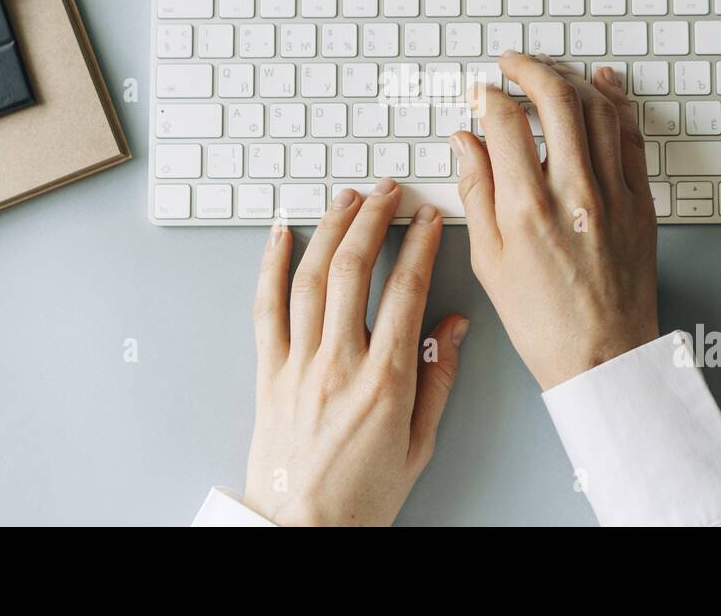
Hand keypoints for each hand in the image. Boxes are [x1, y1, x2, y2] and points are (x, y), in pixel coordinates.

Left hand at [243, 179, 468, 525]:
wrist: (300, 529)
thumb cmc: (361, 496)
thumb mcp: (419, 444)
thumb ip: (439, 379)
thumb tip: (454, 326)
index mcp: (386, 382)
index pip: (406, 292)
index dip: (418, 245)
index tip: (426, 218)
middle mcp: (340, 364)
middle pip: (354, 271)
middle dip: (373, 220)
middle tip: (388, 191)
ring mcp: (298, 365)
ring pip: (311, 279)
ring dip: (329, 229)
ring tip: (346, 198)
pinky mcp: (267, 373)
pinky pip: (265, 309)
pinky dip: (270, 266)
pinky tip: (280, 234)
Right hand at [451, 51, 658, 389]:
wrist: (604, 355)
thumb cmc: (542, 319)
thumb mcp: (489, 259)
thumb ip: (476, 191)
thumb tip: (465, 141)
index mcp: (527, 208)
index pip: (505, 122)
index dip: (488, 96)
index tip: (480, 92)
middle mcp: (574, 192)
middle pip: (555, 100)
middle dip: (529, 69)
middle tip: (512, 62)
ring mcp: (613, 193)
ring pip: (597, 109)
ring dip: (571, 78)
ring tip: (550, 71)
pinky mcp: (640, 201)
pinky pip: (631, 135)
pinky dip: (616, 102)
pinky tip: (602, 84)